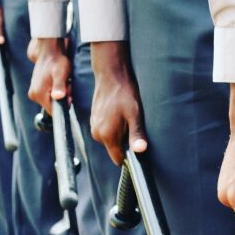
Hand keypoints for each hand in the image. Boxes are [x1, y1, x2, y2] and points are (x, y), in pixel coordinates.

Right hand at [29, 37, 70, 114]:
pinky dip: (56, 91)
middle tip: (66, 85)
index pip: (54, 111)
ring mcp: (34, 93)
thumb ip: (59, 86)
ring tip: (63, 82)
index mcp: (39, 94)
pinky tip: (58, 82)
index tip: (67, 93)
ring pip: (52, 101)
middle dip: (62, 98)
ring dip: (60, 94)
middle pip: (53, 106)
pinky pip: (49, 96)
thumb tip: (58, 97)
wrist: (49, 52)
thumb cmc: (57, 61)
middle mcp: (34, 95)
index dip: (63, 104)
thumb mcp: (61, 73)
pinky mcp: (36, 90)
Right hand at [89, 40, 145, 165]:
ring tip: (125, 118)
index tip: (136, 146)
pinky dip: (114, 127)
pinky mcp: (94, 121)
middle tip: (132, 125)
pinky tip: (119, 115)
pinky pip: (106, 131)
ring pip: (111, 140)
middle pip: (115, 149)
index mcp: (107, 135)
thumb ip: (136, 135)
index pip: (118, 158)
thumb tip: (140, 150)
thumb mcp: (135, 116)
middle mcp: (97, 134)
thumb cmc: (124, 95)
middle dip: (125, 143)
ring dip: (119, 134)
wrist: (111, 76)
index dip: (129, 156)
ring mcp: (94, 127)